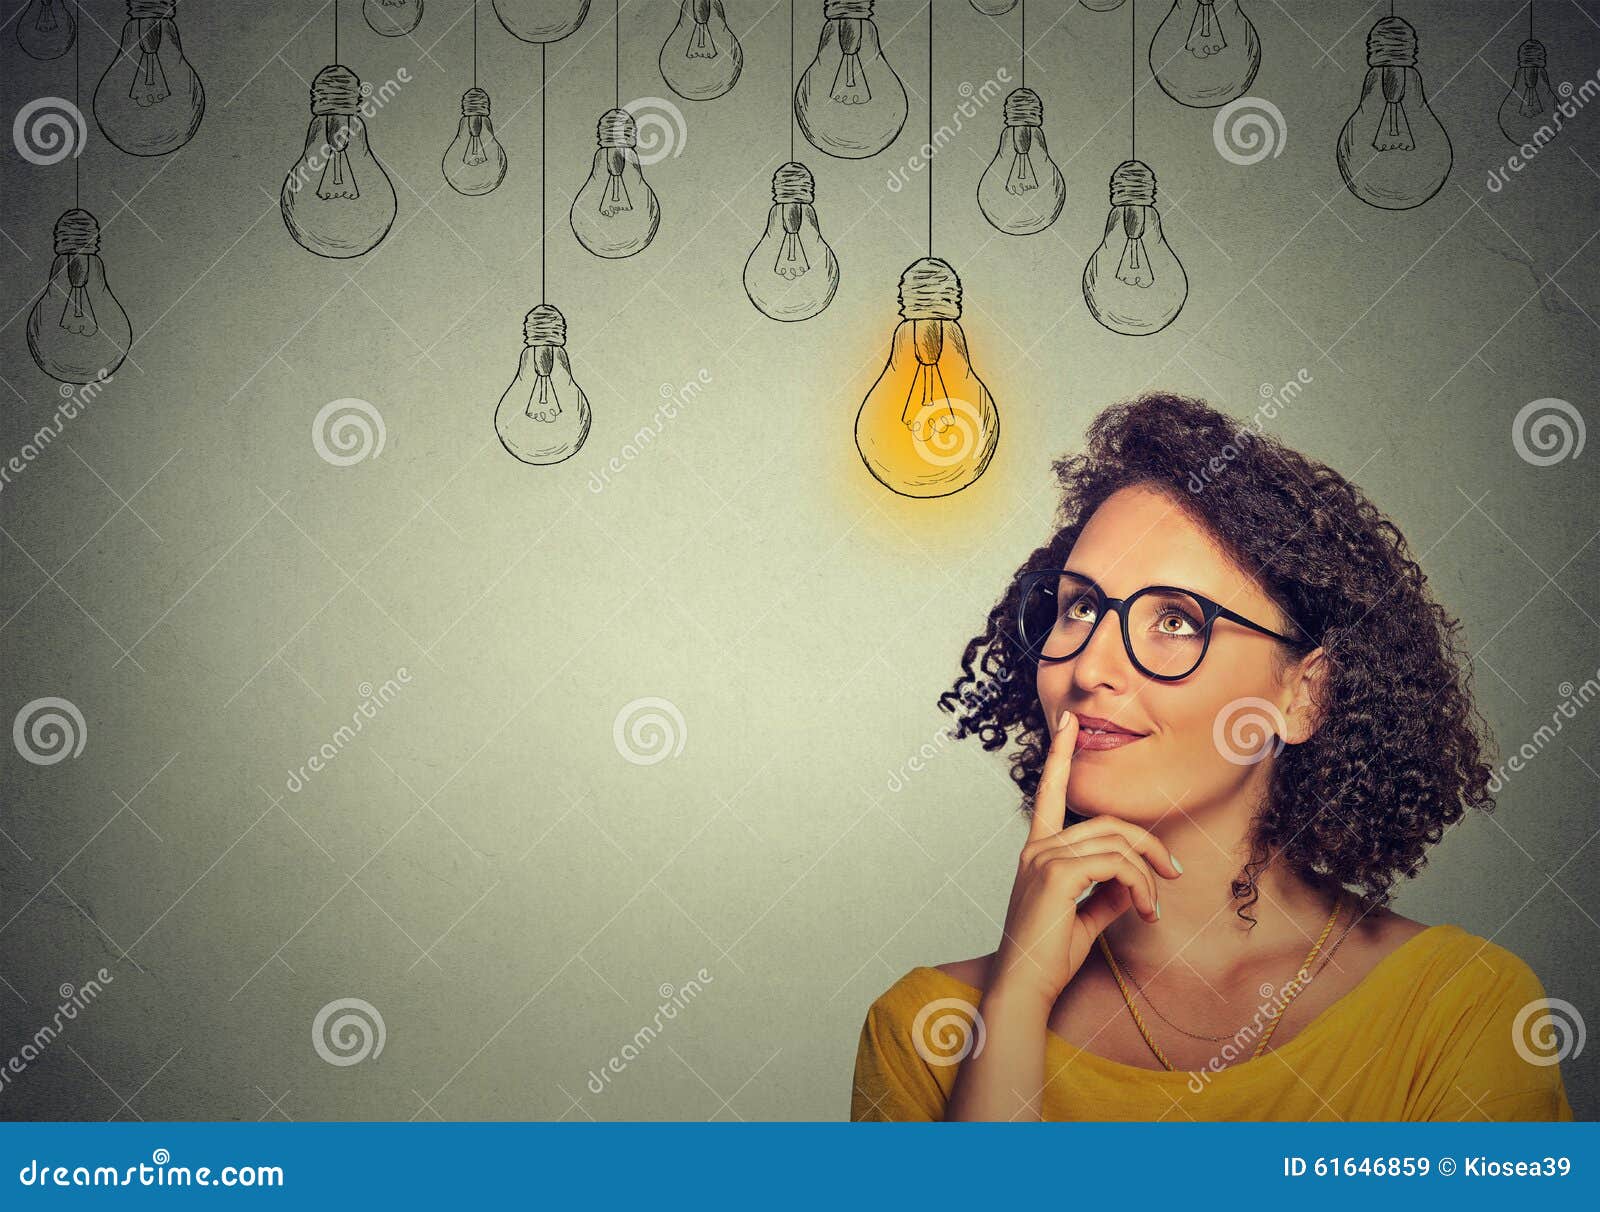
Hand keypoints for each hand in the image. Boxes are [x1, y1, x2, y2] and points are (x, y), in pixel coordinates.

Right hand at [989, 710, 1183, 1007]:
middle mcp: (1037, 848)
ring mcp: (1043, 859)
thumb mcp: (1086, 915)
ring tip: (1154, 906)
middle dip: (1149, 844)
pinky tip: (1144, 911)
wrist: (1027, 988)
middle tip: (1173, 875)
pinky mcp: (1057, 876)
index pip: (1049, 792)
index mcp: (1038, 851)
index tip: (1068, 722)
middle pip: (1108, 822)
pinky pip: (1115, 864)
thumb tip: (1135, 881)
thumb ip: (1109, 890)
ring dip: (1148, 872)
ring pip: (1116, 843)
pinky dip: (1140, 886)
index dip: (1059, 755)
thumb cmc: (1051, 957)